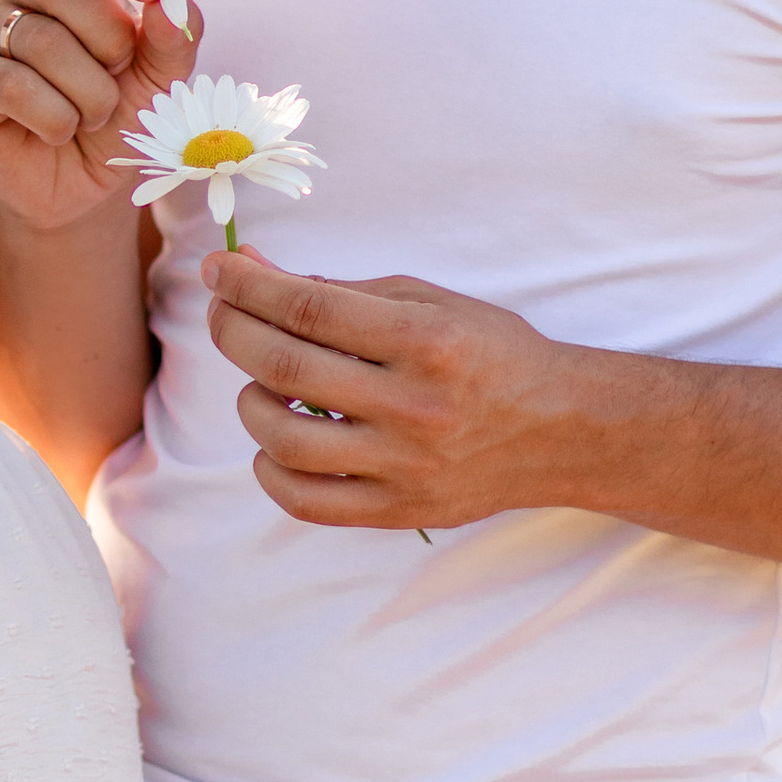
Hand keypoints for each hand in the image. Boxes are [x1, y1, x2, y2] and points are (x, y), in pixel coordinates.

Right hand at [0, 0, 202, 234]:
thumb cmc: (115, 116)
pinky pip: (13, 85)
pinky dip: (55, 118)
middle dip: (108, 38)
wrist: (76, 185)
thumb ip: (173, 34)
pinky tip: (59, 131)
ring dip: (88, 93)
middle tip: (117, 75)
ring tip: (91, 116)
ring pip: (41, 40)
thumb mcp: (160, 77)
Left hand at [205, 249, 615, 528]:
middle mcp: (414, 404)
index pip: (310, 308)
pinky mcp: (399, 511)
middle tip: (222, 312)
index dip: (249, 286)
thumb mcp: (431, 303)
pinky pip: (306, 502)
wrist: (562, 431)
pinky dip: (270, 470)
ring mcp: (405, 465)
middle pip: (284, 367)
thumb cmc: (490, 355)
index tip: (219, 270)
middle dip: (233, 330)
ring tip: (258, 384)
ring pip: (284, 439)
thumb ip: (343, 291)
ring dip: (249, 402)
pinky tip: (273, 444)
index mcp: (425, 340)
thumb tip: (256, 272)